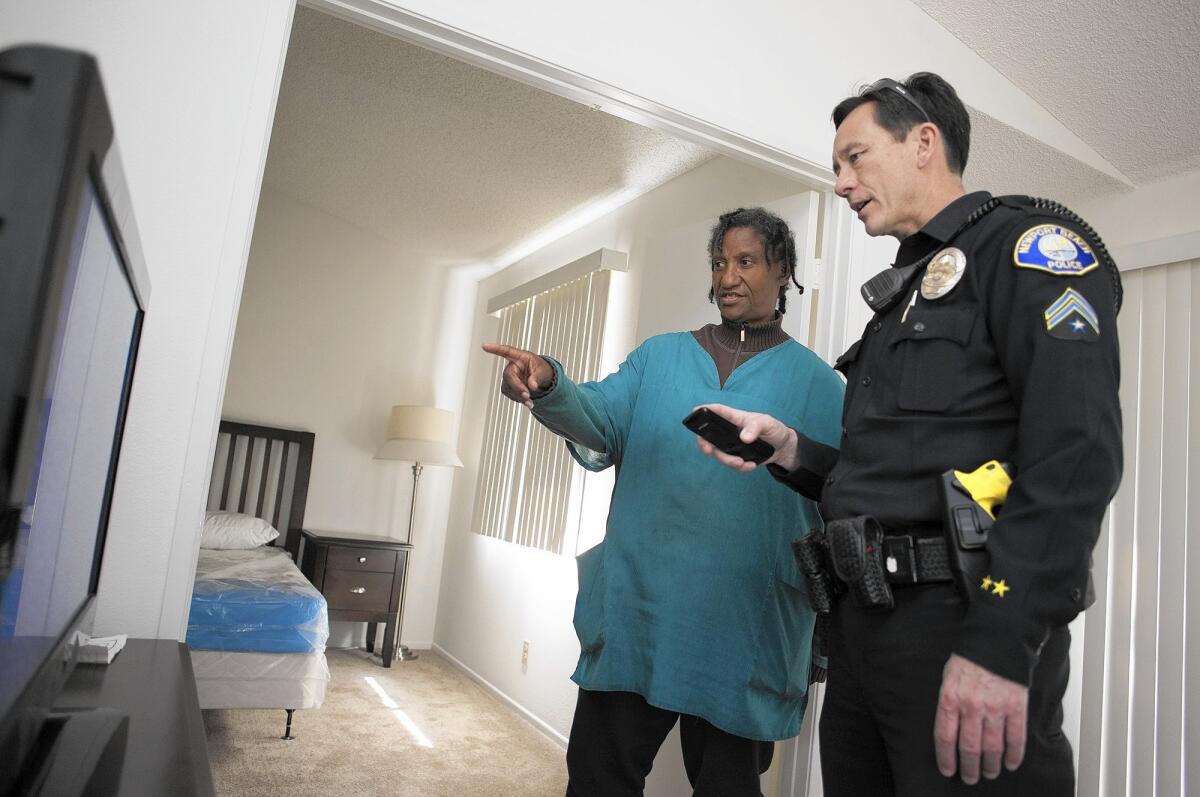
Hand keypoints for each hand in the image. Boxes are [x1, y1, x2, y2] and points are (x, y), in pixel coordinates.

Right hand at [482, 343, 553, 407]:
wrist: (544, 381)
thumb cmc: (543, 370)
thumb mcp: (544, 372)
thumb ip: (537, 378)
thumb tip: (532, 385)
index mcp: (521, 357)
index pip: (507, 351)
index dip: (495, 349)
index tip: (485, 346)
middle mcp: (513, 366)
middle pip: (508, 375)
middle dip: (517, 387)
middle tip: (527, 395)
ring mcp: (510, 377)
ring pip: (508, 387)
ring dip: (518, 396)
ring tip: (530, 401)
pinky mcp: (509, 386)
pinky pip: (510, 394)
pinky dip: (518, 399)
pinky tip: (526, 401)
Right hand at [690, 403, 799, 471]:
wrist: (783, 448)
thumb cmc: (774, 429)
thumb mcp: (768, 424)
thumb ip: (755, 427)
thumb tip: (744, 438)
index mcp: (735, 418)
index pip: (717, 411)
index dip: (704, 410)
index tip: (694, 412)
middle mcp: (729, 431)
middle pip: (709, 436)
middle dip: (705, 444)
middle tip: (709, 451)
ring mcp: (731, 444)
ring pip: (718, 453)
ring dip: (727, 460)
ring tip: (742, 463)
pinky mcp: (736, 456)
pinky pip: (730, 463)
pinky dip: (740, 467)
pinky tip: (751, 465)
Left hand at [934, 654, 1028, 783]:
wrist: (996, 640)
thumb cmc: (971, 659)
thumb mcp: (948, 678)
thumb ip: (949, 703)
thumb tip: (949, 729)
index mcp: (951, 698)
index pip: (945, 737)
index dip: (946, 758)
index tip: (948, 770)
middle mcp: (972, 706)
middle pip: (969, 747)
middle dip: (969, 768)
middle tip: (970, 777)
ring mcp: (995, 708)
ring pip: (992, 748)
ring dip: (991, 765)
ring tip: (989, 772)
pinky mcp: (1016, 707)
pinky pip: (1016, 738)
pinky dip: (1014, 755)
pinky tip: (1011, 763)